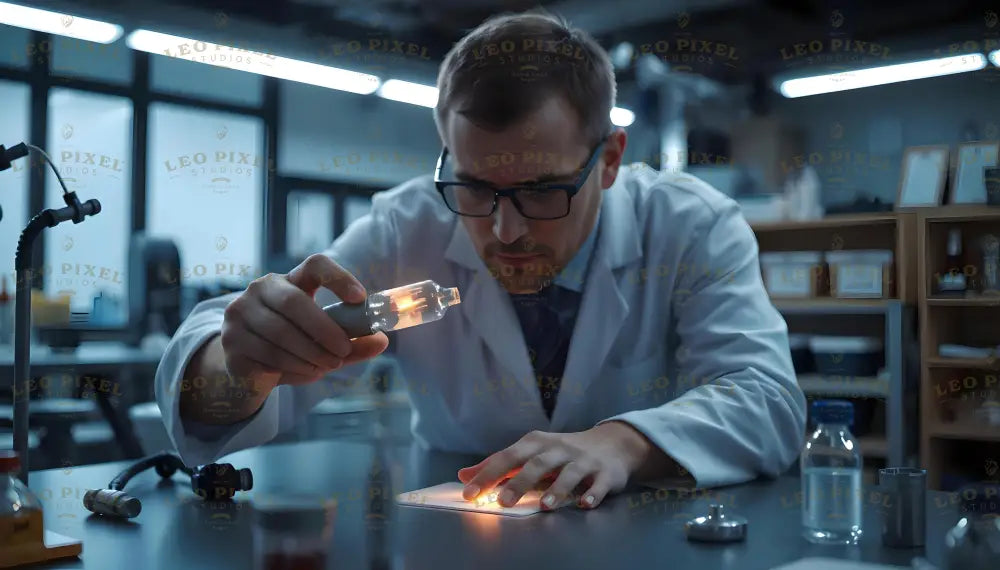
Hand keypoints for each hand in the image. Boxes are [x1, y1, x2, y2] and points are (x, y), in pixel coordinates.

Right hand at [221, 253, 388, 392]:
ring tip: (329, 364)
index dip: (338, 277)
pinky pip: (269, 353)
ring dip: (312, 353)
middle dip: (324, 328)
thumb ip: (353, 342)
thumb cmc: (293, 347)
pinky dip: (295, 365)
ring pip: (281, 332)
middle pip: (294, 301)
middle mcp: (262, 289)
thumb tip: (382, 341)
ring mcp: (241, 311)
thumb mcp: (325, 343)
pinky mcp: (232, 339)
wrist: (248, 368)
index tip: (360, 298)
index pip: (314, 265)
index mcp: (291, 280)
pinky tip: (308, 370)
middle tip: (344, 349)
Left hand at [457, 422, 650, 510]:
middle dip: (519, 482)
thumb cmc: (563, 452)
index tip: (470, 493)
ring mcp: (584, 461)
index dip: (488, 474)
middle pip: (537, 464)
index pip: (508, 457)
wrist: (612, 444)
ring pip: (569, 473)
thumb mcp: (531, 452)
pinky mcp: (605, 473)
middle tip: (502, 502)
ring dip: (557, 488)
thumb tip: (464, 476)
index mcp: (536, 443)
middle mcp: (559, 449)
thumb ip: (499, 465)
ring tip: (544, 505)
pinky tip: (584, 504)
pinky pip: (599, 484)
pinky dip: (592, 493)